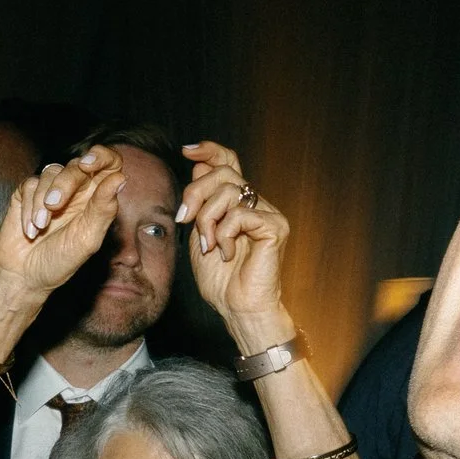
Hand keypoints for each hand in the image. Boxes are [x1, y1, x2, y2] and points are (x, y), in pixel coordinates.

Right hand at [0, 148, 128, 296]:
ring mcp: (51, 190)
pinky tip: (31, 229)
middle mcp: (77, 190)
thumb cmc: (60, 262)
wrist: (25, 276)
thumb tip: (119, 178)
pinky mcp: (28, 193)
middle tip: (55, 207)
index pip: (108, 164)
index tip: (87, 164)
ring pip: (51, 171)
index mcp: (97, 199)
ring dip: (43, 199)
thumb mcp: (87, 239)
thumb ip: (103, 209)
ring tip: (41, 226)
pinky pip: (30, 184)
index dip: (101, 156)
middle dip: (64, 184)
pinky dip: (28, 207)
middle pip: (76, 166)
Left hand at [178, 143, 290, 335]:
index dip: (210, 150)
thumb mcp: (201, 233)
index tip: (187, 151)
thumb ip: (201, 202)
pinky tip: (227, 253)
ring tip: (210, 246)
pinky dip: (225, 234)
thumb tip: (197, 165)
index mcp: (237, 203)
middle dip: (196, 193)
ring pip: (228, 192)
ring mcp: (267, 213)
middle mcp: (255, 203)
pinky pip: (240, 214)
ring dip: (208, 219)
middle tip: (184, 219)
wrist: (236, 308)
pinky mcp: (275, 226)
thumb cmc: (220, 279)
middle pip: (222, 173)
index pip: (228, 163)